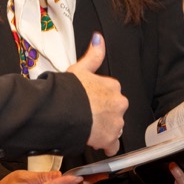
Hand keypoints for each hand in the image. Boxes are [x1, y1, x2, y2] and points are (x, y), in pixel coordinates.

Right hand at [67, 32, 127, 155]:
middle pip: (114, 110)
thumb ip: (93, 54)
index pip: (111, 93)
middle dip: (104, 114)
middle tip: (88, 116)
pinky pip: (113, 145)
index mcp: (113, 86)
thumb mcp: (80, 68)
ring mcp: (116, 122)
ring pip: (114, 127)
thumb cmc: (70, 90)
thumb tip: (99, 38)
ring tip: (88, 128)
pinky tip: (98, 144)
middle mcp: (119, 104)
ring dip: (104, 128)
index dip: (99, 98)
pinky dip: (107, 146)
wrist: (65, 112)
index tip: (90, 102)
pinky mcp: (110, 139)